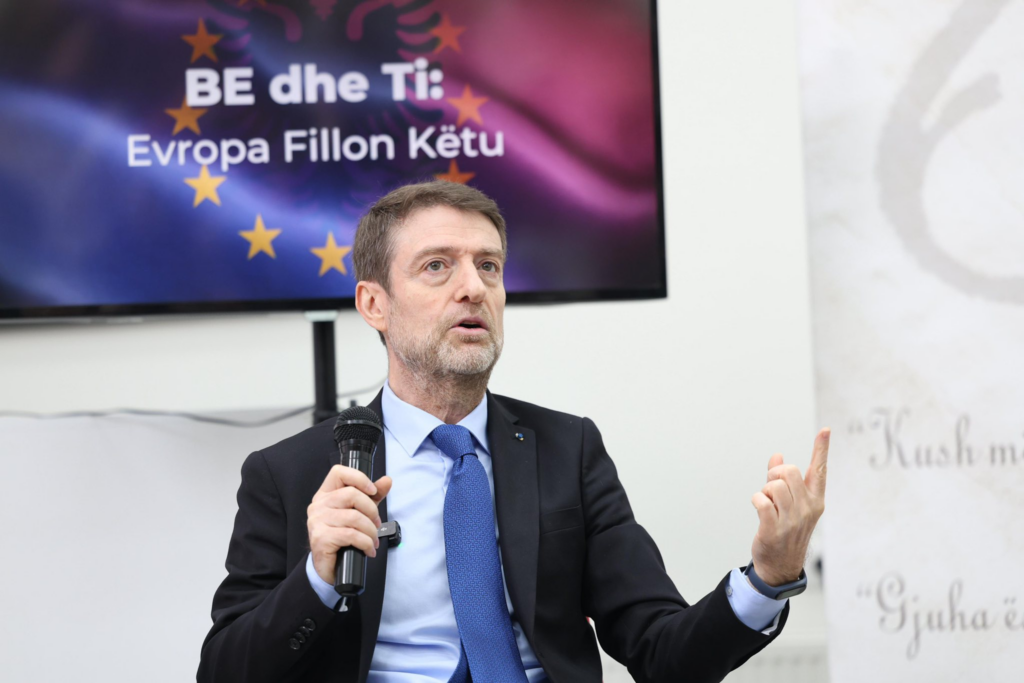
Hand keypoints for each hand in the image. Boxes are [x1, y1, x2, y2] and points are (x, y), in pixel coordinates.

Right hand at [307, 465, 392, 584]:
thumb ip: (372, 496)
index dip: (359, 478)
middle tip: (376, 525)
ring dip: (371, 531)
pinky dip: (366, 543)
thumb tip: (387, 481)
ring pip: (354, 517)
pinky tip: (368, 549)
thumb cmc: (342, 538)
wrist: (328, 567)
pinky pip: (351, 535)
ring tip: (373, 540)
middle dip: (371, 511)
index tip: (373, 491)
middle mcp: (318, 505)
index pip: (338, 472)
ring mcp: (317, 521)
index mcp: (326, 494)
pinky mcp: (321, 538)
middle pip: (351, 495)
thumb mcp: (359, 513)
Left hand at [749, 428, 828, 586]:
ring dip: (765, 490)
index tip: (825, 429)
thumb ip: (782, 479)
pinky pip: (761, 501)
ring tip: (767, 503)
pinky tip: (760, 510)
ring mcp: (793, 520)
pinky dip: (757, 500)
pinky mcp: (775, 529)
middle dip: (776, 474)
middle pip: (790, 471)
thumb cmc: (785, 529)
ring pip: (775, 485)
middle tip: (772, 489)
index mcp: (815, 500)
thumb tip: (777, 455)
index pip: (820, 470)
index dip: (821, 449)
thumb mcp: (788, 504)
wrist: (781, 565)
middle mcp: (808, 508)